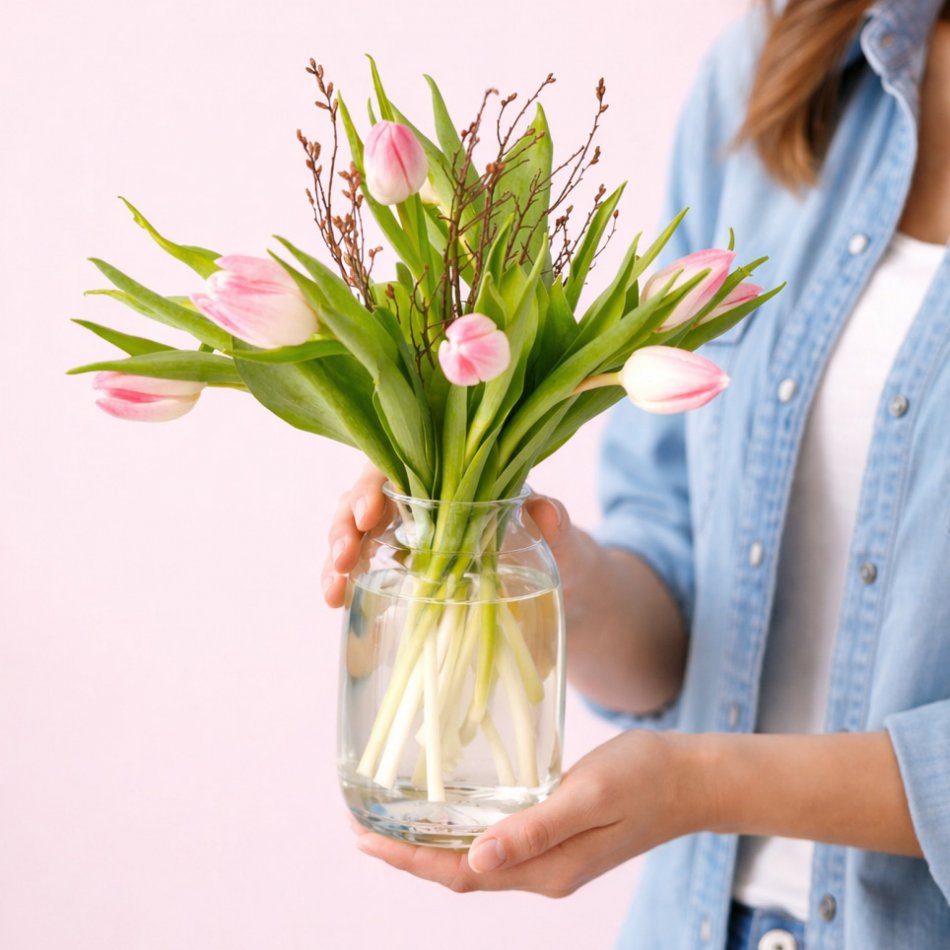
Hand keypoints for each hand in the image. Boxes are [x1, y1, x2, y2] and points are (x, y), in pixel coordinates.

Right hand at [322, 464, 586, 608]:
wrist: (571, 600)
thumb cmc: (567, 556)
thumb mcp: (566, 539)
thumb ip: (557, 525)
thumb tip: (544, 511)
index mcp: (459, 480)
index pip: (403, 464)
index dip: (377, 482)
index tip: (371, 511)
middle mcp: (428, 503)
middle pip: (368, 498)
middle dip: (346, 524)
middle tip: (343, 558)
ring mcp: (413, 539)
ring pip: (358, 534)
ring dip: (337, 557)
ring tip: (332, 590)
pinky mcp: (408, 575)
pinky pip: (366, 571)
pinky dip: (345, 583)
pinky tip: (336, 601)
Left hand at [351, 730, 709, 896]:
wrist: (690, 780)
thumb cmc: (644, 778)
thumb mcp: (588, 795)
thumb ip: (535, 828)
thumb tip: (477, 858)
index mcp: (545, 869)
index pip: (459, 874)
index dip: (407, 860)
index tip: (364, 840)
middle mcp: (542, 873)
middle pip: (459, 873)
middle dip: (408, 856)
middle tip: (362, 830)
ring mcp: (551, 860)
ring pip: (475, 861)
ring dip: (431, 847)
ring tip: (392, 824)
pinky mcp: (557, 839)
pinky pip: (497, 845)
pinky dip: (463, 834)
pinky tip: (450, 813)